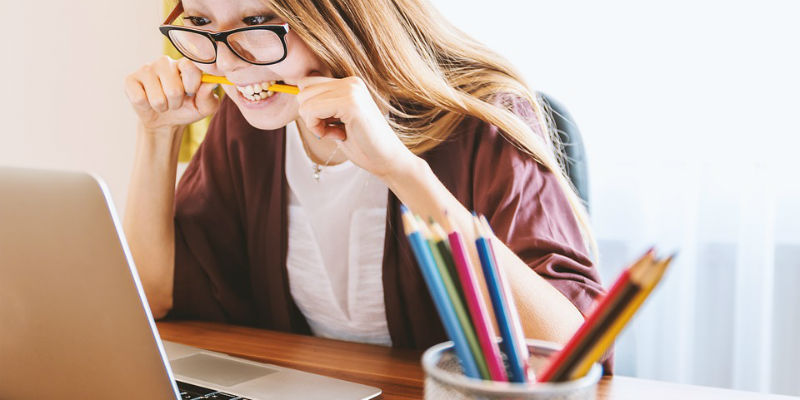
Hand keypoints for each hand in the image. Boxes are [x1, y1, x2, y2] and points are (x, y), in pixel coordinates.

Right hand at [124, 56, 219, 134]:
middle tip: (175, 101)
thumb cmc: (187, 108)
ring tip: (162, 103)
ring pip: (157, 98)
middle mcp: (165, 62)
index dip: (192, 85)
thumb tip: (211, 83)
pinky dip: (146, 107)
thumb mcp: (204, 107)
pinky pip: (139, 99)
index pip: (190, 67)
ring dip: (162, 107)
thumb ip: (209, 96)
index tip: (191, 92)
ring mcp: (146, 69)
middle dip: (176, 103)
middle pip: (174, 89)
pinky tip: (147, 101)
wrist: (165, 121)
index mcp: (185, 64)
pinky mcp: (130, 79)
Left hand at [295, 76, 417, 179]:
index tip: (329, 124)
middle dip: (310, 115)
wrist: (388, 161)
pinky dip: (318, 128)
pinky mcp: (350, 103)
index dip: (310, 108)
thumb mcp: (337, 120)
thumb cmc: (363, 145)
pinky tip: (339, 135)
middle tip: (333, 130)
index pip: (308, 84)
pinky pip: (312, 111)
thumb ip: (321, 105)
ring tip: (338, 132)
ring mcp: (351, 90)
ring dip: (314, 123)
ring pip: (305, 101)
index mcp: (349, 83)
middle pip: (303, 90)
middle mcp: (350, 82)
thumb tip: (296, 94)